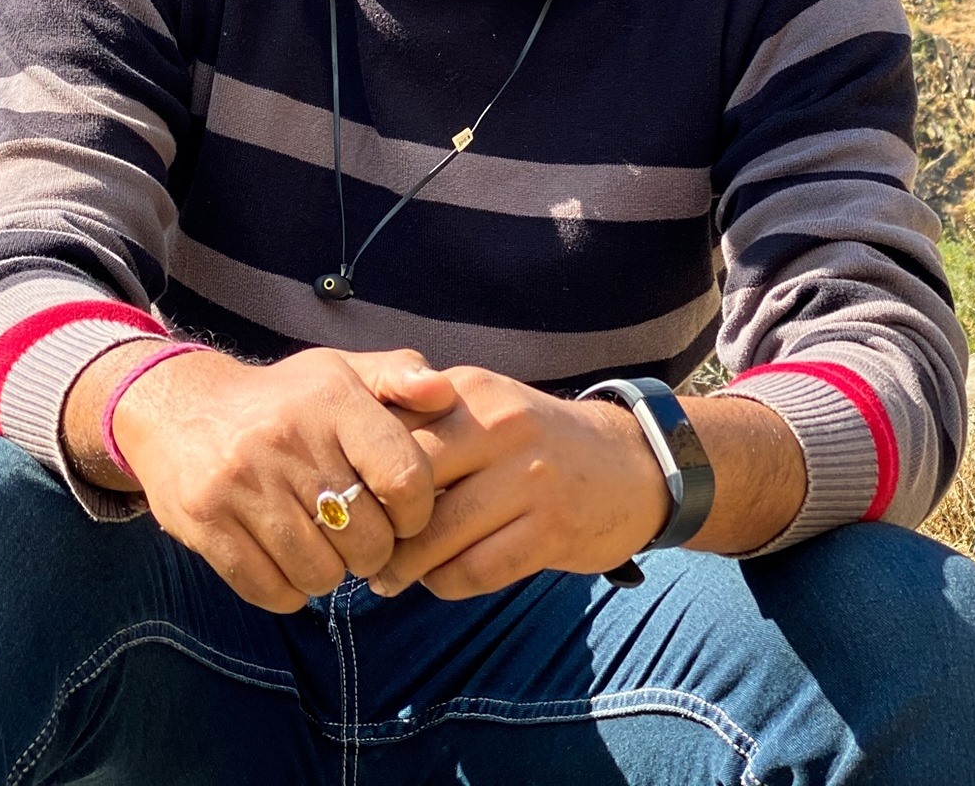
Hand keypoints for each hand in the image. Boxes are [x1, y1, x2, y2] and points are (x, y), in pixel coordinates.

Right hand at [97, 344, 456, 610]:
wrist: (179, 410)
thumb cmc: (281, 401)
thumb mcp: (337, 373)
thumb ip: (397, 376)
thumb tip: (445, 391)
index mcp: (331, 399)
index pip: (405, 477)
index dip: (416, 511)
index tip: (403, 512)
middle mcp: (288, 440)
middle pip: (367, 538)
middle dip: (373, 550)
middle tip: (358, 534)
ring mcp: (242, 485)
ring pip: (321, 573)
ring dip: (329, 571)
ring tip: (321, 544)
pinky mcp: (206, 524)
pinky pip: (272, 591)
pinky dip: (287, 589)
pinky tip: (284, 559)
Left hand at [369, 366, 669, 599]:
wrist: (630, 464)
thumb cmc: (535, 440)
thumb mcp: (485, 405)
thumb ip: (426, 417)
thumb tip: (347, 458)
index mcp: (474, 391)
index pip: (394, 431)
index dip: (361, 473)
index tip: (344, 501)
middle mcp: (502, 427)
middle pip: (410, 484)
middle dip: (378, 524)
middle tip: (358, 548)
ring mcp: (531, 480)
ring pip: (438, 536)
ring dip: (404, 567)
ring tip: (387, 576)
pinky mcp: (552, 531)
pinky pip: (475, 570)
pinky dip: (446, 583)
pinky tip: (439, 579)